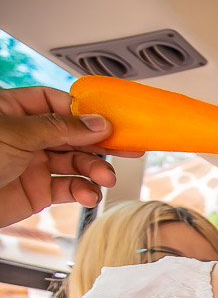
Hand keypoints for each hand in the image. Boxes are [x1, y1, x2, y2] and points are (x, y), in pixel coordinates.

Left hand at [0, 86, 142, 227]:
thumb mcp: (16, 133)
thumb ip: (60, 127)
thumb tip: (96, 122)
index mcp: (13, 111)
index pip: (56, 103)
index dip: (83, 112)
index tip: (109, 122)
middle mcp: (25, 136)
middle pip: (73, 134)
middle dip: (98, 144)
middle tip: (126, 150)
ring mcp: (32, 164)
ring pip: (75, 163)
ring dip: (95, 170)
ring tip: (105, 178)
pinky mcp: (37, 192)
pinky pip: (69, 188)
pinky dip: (84, 192)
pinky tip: (89, 194)